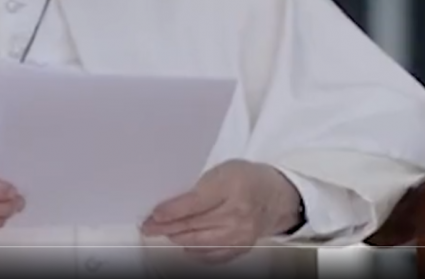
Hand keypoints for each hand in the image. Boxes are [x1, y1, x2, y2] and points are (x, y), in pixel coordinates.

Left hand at [140, 159, 301, 264]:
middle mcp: (238, 211)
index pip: (195, 203)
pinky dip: (195, 252)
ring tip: (162, 234)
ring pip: (201, 242)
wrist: (275, 195)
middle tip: (148, 227)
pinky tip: (184, 246)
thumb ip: (198, 186)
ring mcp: (241, 233)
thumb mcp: (222, 170)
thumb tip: (170, 204)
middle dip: (167, 227)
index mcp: (232, 184)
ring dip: (177, 238)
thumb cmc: (246, 178)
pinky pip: (213, 255)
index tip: (154, 214)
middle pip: (195, 224)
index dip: (171, 210)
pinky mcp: (242, 247)